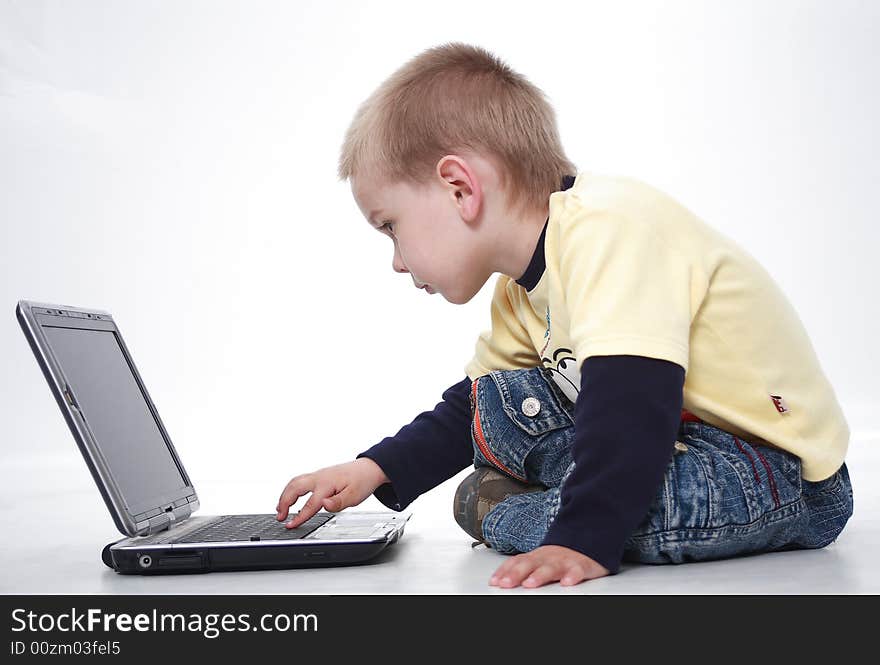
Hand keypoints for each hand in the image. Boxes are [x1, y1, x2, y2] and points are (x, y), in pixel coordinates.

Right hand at [275, 458, 388, 527]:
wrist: (369, 468)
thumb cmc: (362, 481)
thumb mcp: (355, 496)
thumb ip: (338, 502)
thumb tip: (324, 504)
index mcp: (327, 483)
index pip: (310, 503)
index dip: (299, 516)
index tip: (290, 525)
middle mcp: (320, 477)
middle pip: (295, 488)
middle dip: (284, 502)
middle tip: (279, 517)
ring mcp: (318, 475)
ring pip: (295, 482)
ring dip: (285, 495)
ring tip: (280, 509)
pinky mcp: (319, 475)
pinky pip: (299, 481)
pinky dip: (291, 489)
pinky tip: (290, 497)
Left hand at [489, 545, 610, 587]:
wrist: (589, 539)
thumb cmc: (561, 556)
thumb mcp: (541, 560)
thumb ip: (522, 567)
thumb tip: (499, 579)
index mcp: (536, 556)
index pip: (517, 562)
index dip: (505, 571)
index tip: (494, 581)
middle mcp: (548, 557)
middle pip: (530, 563)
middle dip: (516, 573)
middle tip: (505, 583)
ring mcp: (564, 560)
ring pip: (551, 567)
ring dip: (539, 575)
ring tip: (530, 583)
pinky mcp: (581, 565)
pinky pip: (577, 570)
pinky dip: (572, 576)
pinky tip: (567, 582)